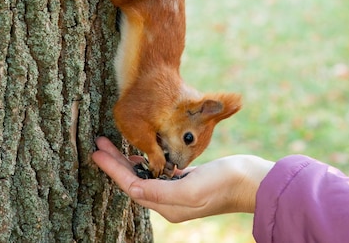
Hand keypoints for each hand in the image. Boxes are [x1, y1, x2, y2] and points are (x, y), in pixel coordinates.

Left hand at [92, 137, 273, 221]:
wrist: (252, 181)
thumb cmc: (223, 184)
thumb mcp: (191, 189)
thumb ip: (160, 190)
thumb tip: (132, 187)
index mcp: (167, 205)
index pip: (131, 185)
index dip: (112, 169)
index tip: (97, 152)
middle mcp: (168, 201)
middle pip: (133, 179)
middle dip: (115, 162)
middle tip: (99, 143)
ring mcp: (177, 190)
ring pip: (143, 174)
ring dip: (126, 160)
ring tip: (112, 144)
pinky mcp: (187, 180)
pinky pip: (157, 170)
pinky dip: (145, 159)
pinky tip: (141, 151)